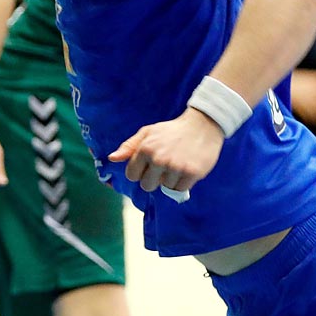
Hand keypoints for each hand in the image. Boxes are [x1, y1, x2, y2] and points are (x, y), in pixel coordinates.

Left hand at [109, 107, 224, 193]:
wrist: (203, 125)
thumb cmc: (172, 130)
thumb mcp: (148, 132)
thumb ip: (129, 146)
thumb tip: (112, 158)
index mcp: (145, 149)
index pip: (132, 175)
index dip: (141, 172)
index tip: (150, 165)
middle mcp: (159, 159)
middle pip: (147, 186)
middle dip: (154, 179)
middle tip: (165, 166)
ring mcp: (175, 167)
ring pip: (165, 188)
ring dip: (171, 180)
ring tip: (178, 164)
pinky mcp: (191, 173)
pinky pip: (180, 190)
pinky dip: (183, 183)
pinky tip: (186, 169)